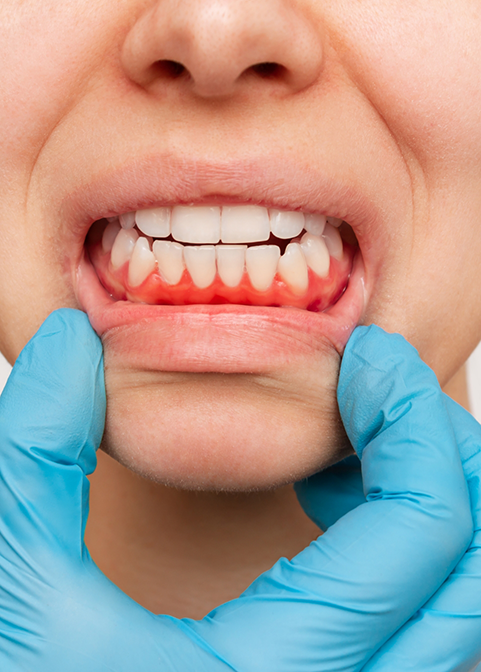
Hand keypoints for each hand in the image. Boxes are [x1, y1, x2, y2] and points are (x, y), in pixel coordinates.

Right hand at [0, 311, 473, 669]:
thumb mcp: (17, 577)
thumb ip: (39, 447)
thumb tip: (77, 340)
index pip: (423, 532)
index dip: (412, 414)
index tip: (372, 352)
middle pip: (471, 572)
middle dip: (445, 455)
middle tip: (386, 388)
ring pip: (455, 608)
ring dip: (430, 500)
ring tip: (360, 437)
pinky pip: (416, 626)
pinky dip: (405, 547)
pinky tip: (335, 500)